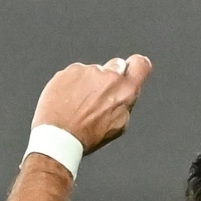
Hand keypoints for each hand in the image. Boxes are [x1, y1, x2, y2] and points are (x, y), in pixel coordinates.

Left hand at [29, 55, 152, 155]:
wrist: (60, 134)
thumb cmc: (89, 134)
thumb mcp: (119, 124)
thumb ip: (125, 102)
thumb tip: (124, 93)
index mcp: (126, 91)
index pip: (140, 65)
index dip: (137, 66)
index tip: (133, 69)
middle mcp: (109, 76)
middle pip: (117, 65)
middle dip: (112, 76)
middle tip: (102, 94)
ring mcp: (88, 71)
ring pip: (93, 71)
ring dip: (90, 82)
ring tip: (80, 103)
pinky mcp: (69, 70)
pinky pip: (76, 73)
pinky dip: (73, 83)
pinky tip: (69, 99)